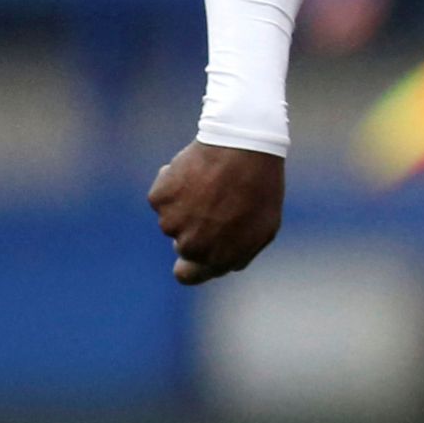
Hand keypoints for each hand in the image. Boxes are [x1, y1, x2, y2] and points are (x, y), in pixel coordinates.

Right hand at [148, 142, 285, 284]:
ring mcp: (172, 223)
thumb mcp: (264, 226)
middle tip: (217, 202)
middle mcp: (192, 246)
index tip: (189, 255)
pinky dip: (174, 186)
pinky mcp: (159, 199)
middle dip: (195, 229)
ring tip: (211, 184)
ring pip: (172, 219)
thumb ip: (239, 252)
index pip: (187, 275)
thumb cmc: (260, 186)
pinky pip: (163, 197)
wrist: (244, 147)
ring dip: (186, 205)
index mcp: (218, 258)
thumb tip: (221, 264)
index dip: (189, 265)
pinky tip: (195, 172)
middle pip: (182, 245)